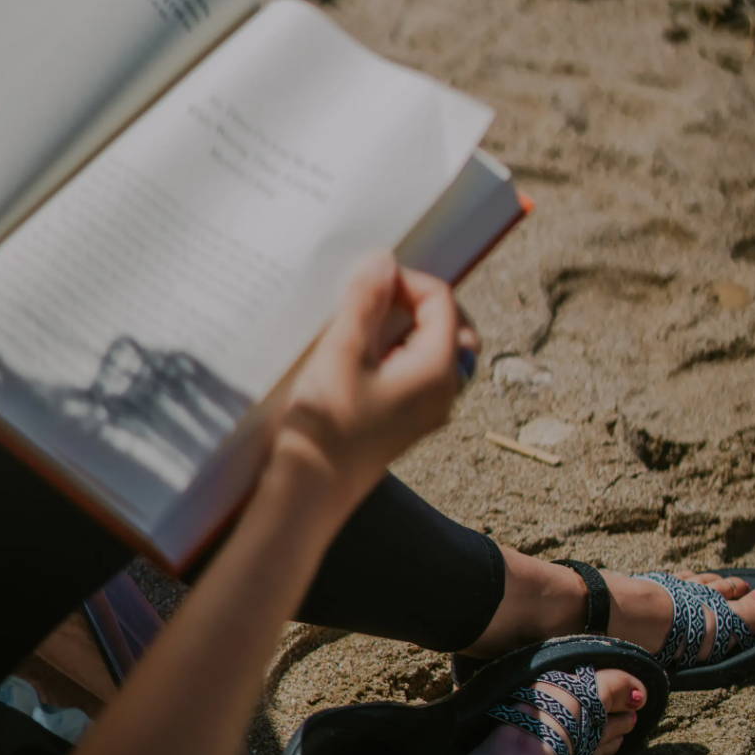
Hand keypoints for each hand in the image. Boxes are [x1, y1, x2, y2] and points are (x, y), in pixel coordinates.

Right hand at [273, 252, 478, 508]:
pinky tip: (353, 355)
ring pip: (428, 346)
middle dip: (409, 301)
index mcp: (438, 369)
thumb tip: (383, 261)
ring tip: (356, 323)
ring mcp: (426, 408)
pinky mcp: (405, 419)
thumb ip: (365, 301)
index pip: (441, 300)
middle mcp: (443, 390)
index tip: (365, 281)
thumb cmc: (326, 425)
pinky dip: (390, 351)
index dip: (406, 280)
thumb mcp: (342, 352)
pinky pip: (412, 370)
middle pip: (445, 322)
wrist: (309, 494)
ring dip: (397, 326)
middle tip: (367, 297)